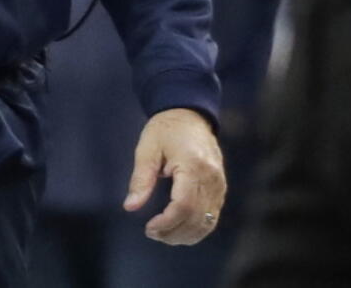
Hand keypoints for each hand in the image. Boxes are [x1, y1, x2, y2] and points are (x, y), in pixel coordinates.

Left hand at [124, 108, 226, 244]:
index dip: (167, 222)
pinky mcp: (220, 189)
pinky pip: (213, 216)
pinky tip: (180, 230)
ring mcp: (219, 185)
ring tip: (164, 236)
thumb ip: (141, 179)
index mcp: (193, 166)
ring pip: (208, 222)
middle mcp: (211, 179)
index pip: (184, 205)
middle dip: (174, 232)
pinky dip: (197, 228)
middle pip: (197, 218)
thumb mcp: (147, 149)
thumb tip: (130, 206)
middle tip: (153, 234)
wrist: (189, 115)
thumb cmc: (165, 129)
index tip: (149, 228)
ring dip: (186, 235)